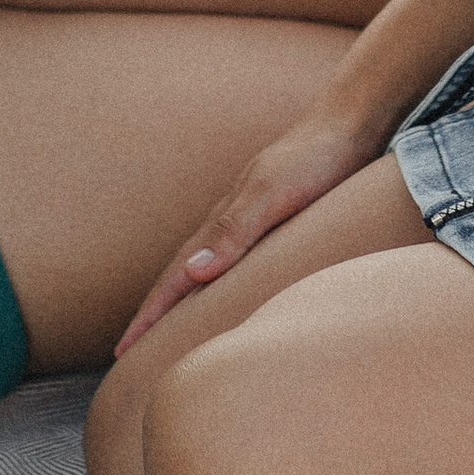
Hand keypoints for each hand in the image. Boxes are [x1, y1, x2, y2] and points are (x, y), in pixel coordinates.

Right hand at [114, 111, 384, 355]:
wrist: (349, 123)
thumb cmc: (314, 159)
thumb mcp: (273, 193)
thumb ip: (235, 230)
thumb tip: (192, 273)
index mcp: (224, 220)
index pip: (175, 275)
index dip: (150, 314)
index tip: (124, 350)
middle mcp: (231, 221)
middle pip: (181, 273)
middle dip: (154, 313)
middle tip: (129, 350)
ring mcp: (252, 219)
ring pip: (205, 267)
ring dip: (182, 299)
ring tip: (168, 330)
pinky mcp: (276, 219)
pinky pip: (235, 260)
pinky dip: (218, 284)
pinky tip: (229, 291)